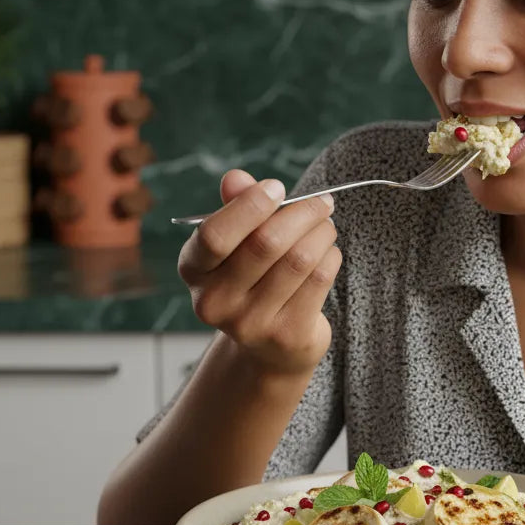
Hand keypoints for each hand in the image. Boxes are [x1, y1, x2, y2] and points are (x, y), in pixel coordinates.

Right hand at [178, 169, 340, 376]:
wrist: (270, 346)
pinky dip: (331, 256)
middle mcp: (214, 301)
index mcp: (194, 269)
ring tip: (327, 226)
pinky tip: (328, 253)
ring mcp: (250, 323)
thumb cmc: (254, 277)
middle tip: (322, 202)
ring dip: (322, 233)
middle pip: (265, 244)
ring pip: (299, 259)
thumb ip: (237, 207)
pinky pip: (319, 280)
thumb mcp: (238, 243)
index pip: (214, 235)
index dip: (250, 206)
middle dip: (302, 213)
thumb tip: (235, 178)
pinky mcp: (286, 335)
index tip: (277, 188)